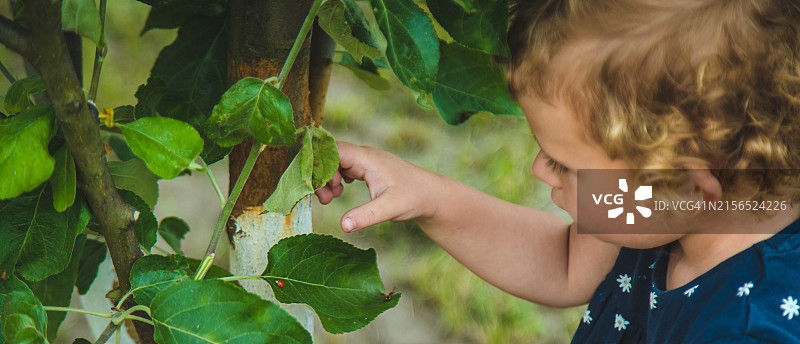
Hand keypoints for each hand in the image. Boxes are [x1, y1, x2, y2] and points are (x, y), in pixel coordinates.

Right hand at [315, 141, 442, 231]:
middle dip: (321, 175)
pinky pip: (342, 168)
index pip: (333, 150)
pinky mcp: (366, 169)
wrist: (432, 196)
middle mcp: (364, 156)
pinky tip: (338, 193)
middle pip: (330, 156)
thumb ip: (366, 216)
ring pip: (335, 163)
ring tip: (331, 198)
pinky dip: (335, 179)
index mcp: (367, 159)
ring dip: (327, 178)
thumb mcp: (390, 208)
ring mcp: (365, 162)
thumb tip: (344, 225)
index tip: (320, 186)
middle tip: (325, 199)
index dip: (321, 165)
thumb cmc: (414, 198)